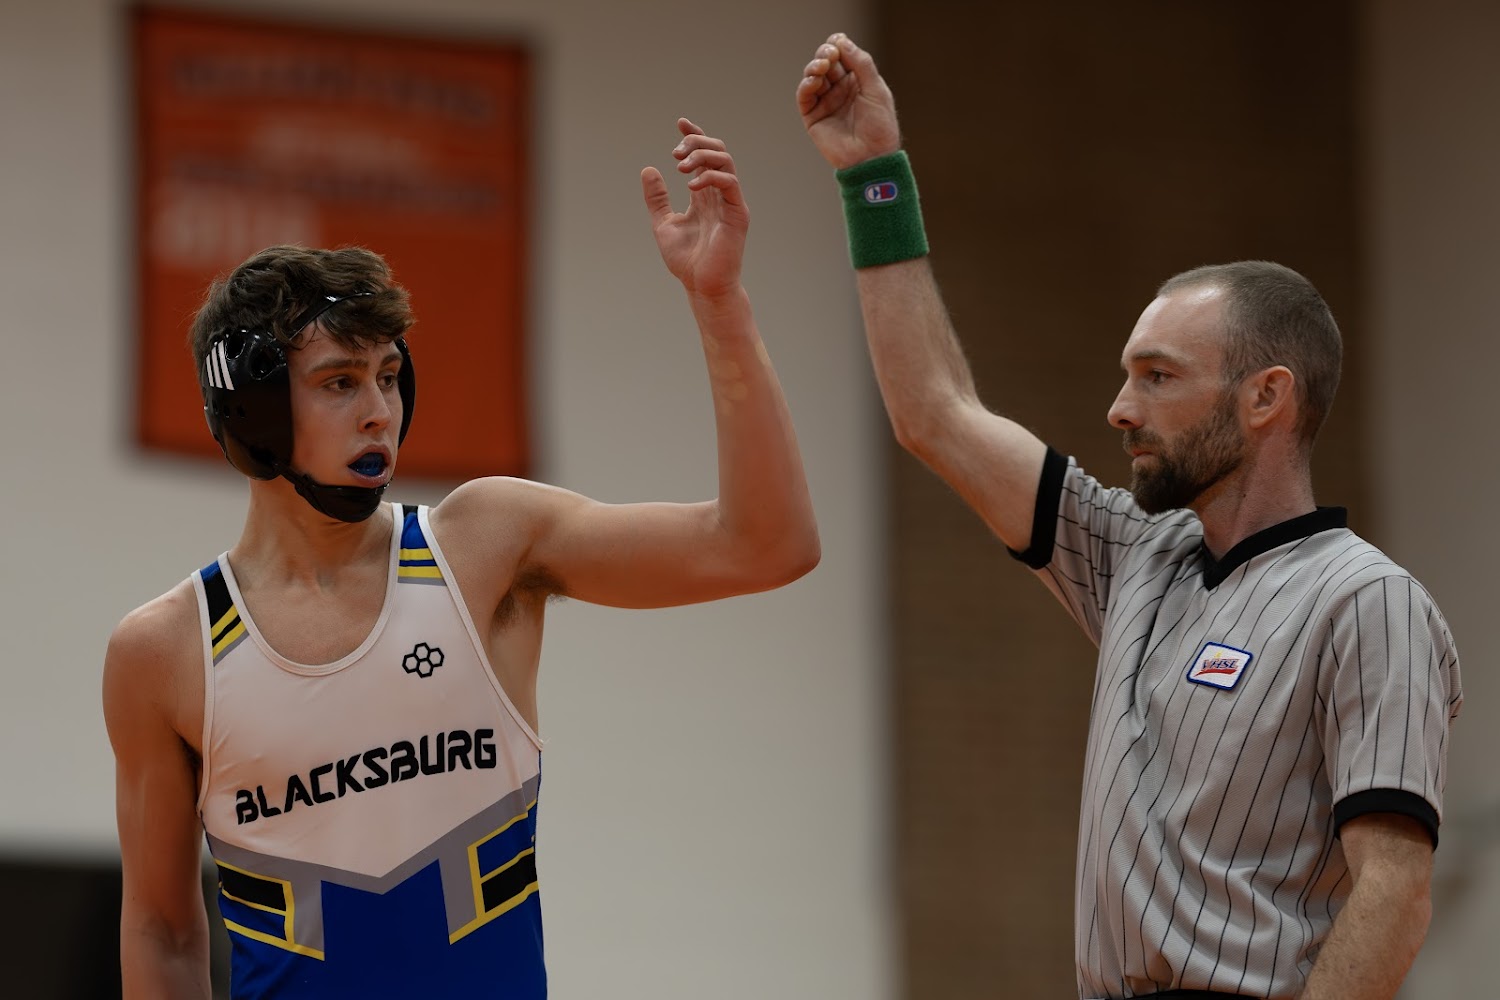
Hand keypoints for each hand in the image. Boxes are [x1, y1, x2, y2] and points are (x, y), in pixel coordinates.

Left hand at [641, 118, 747, 299]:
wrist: (702, 287)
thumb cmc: (687, 261)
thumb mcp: (663, 223)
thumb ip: (657, 198)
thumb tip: (649, 169)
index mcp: (705, 195)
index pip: (704, 156)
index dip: (694, 136)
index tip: (680, 123)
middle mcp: (720, 195)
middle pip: (717, 151)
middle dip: (696, 143)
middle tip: (675, 154)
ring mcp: (731, 203)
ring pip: (725, 161)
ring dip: (702, 156)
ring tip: (680, 166)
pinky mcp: (737, 214)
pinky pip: (729, 183)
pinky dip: (710, 177)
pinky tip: (691, 185)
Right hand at [796, 33, 901, 168]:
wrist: (872, 157)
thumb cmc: (880, 126)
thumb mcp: (876, 89)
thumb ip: (861, 64)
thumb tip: (843, 41)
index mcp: (857, 81)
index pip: (843, 56)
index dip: (838, 46)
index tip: (838, 42)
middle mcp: (839, 90)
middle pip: (825, 62)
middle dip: (825, 54)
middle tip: (829, 54)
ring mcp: (825, 102)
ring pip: (813, 77)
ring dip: (814, 67)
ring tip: (822, 66)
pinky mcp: (813, 117)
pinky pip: (804, 97)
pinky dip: (806, 85)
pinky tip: (814, 81)